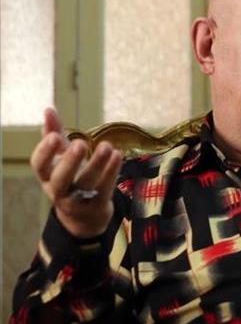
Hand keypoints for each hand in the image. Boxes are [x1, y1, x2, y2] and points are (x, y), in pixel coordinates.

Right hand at [30, 108, 123, 238]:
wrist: (85, 214)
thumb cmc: (71, 177)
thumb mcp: (60, 157)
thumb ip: (54, 133)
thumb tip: (48, 109)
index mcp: (46, 176)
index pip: (39, 165)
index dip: (44, 151)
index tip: (55, 136)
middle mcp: (58, 190)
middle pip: (61, 178)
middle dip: (70, 161)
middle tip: (81, 144)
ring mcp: (78, 201)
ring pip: (86, 184)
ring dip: (97, 164)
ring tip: (107, 146)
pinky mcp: (97, 205)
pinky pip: (105, 188)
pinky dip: (112, 172)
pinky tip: (118, 155)